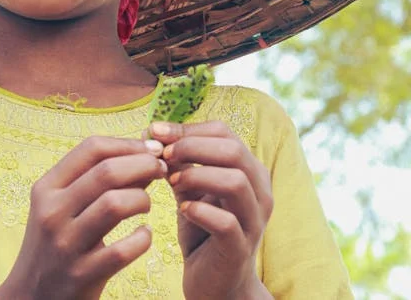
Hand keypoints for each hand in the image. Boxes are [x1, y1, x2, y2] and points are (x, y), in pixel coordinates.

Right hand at [0, 136, 167, 299]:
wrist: (30, 296)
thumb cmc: (54, 243)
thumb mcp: (60, 206)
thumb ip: (93, 181)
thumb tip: (143, 154)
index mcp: (47, 188)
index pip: (91, 148)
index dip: (127, 144)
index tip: (149, 149)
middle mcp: (53, 212)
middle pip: (108, 172)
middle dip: (143, 165)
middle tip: (160, 171)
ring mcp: (66, 244)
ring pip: (116, 204)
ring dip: (143, 199)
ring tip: (146, 205)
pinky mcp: (83, 274)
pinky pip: (124, 249)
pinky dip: (143, 238)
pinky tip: (143, 235)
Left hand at [146, 121, 273, 299]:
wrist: (216, 283)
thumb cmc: (202, 229)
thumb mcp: (189, 190)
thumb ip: (177, 164)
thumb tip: (151, 132)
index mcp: (248, 170)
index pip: (223, 132)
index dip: (187, 128)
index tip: (154, 131)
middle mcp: (259, 191)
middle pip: (233, 150)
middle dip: (192, 146)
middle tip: (161, 154)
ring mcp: (253, 220)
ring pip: (236, 181)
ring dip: (197, 175)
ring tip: (171, 182)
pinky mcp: (241, 248)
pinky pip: (227, 223)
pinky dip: (201, 211)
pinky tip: (182, 210)